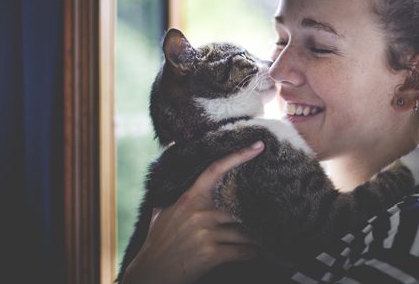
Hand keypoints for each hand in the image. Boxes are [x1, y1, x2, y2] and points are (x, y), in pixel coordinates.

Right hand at [121, 141, 264, 283]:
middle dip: (253, 215)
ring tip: (263, 238)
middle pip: (238, 208)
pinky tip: (256, 253)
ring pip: (243, 231)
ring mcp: (205, 232)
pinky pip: (241, 251)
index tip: (258, 146)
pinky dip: (251, 253)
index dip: (238, 155)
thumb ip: (175, 197)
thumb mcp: (161, 213)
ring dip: (255, 237)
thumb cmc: (157, 243)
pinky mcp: (211, 253)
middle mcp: (199, 213)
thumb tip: (172, 173)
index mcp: (188, 199)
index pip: (215, 170)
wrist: (150, 273)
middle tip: (269, 214)